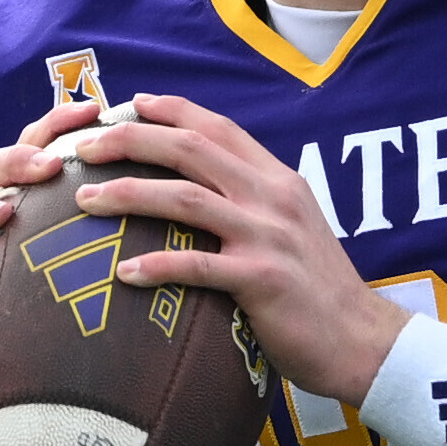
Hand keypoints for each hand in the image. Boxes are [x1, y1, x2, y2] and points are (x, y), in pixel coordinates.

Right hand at [0, 94, 135, 403]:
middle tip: (49, 165)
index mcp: (22, 204)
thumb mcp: (86, 268)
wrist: (3, 380)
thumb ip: (119, 233)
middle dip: (16, 161)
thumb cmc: (55, 314)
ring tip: (1, 213)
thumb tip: (185, 204)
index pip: (36, 151)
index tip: (92, 111)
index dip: (57, 126)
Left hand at [81, 93, 397, 396]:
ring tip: (84, 201)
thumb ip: (255, 203)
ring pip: (184, 199)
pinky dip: (156, 267)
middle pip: (189, 149)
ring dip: (127, 195)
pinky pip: (196, 267)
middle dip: (129, 140)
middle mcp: (273, 198)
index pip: (217, 127)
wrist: (364, 341)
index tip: (126, 104)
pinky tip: (123, 274)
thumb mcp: (294, 230)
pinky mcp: (263, 280)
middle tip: (82, 148)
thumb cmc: (319, 292)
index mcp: (278, 180)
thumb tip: (202, 192)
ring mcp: (269, 237)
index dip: (169, 110)